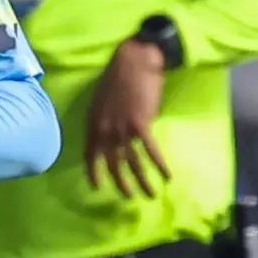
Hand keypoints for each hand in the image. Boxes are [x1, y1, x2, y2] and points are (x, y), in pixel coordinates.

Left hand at [85, 39, 171, 198]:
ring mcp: (122, 127)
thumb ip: (104, 120)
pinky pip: (151, 151)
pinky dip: (160, 165)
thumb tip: (114, 136)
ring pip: (132, 162)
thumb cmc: (118, 76)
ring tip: (149, 194)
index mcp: (93, 122)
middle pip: (111, 163)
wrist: (134, 60)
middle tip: (128, 196)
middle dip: (120, 182)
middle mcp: (104, 128)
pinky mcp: (141, 123)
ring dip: (142, 181)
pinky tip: (167, 176)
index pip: (90, 153)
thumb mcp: (101, 100)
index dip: (93, 172)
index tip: (97, 186)